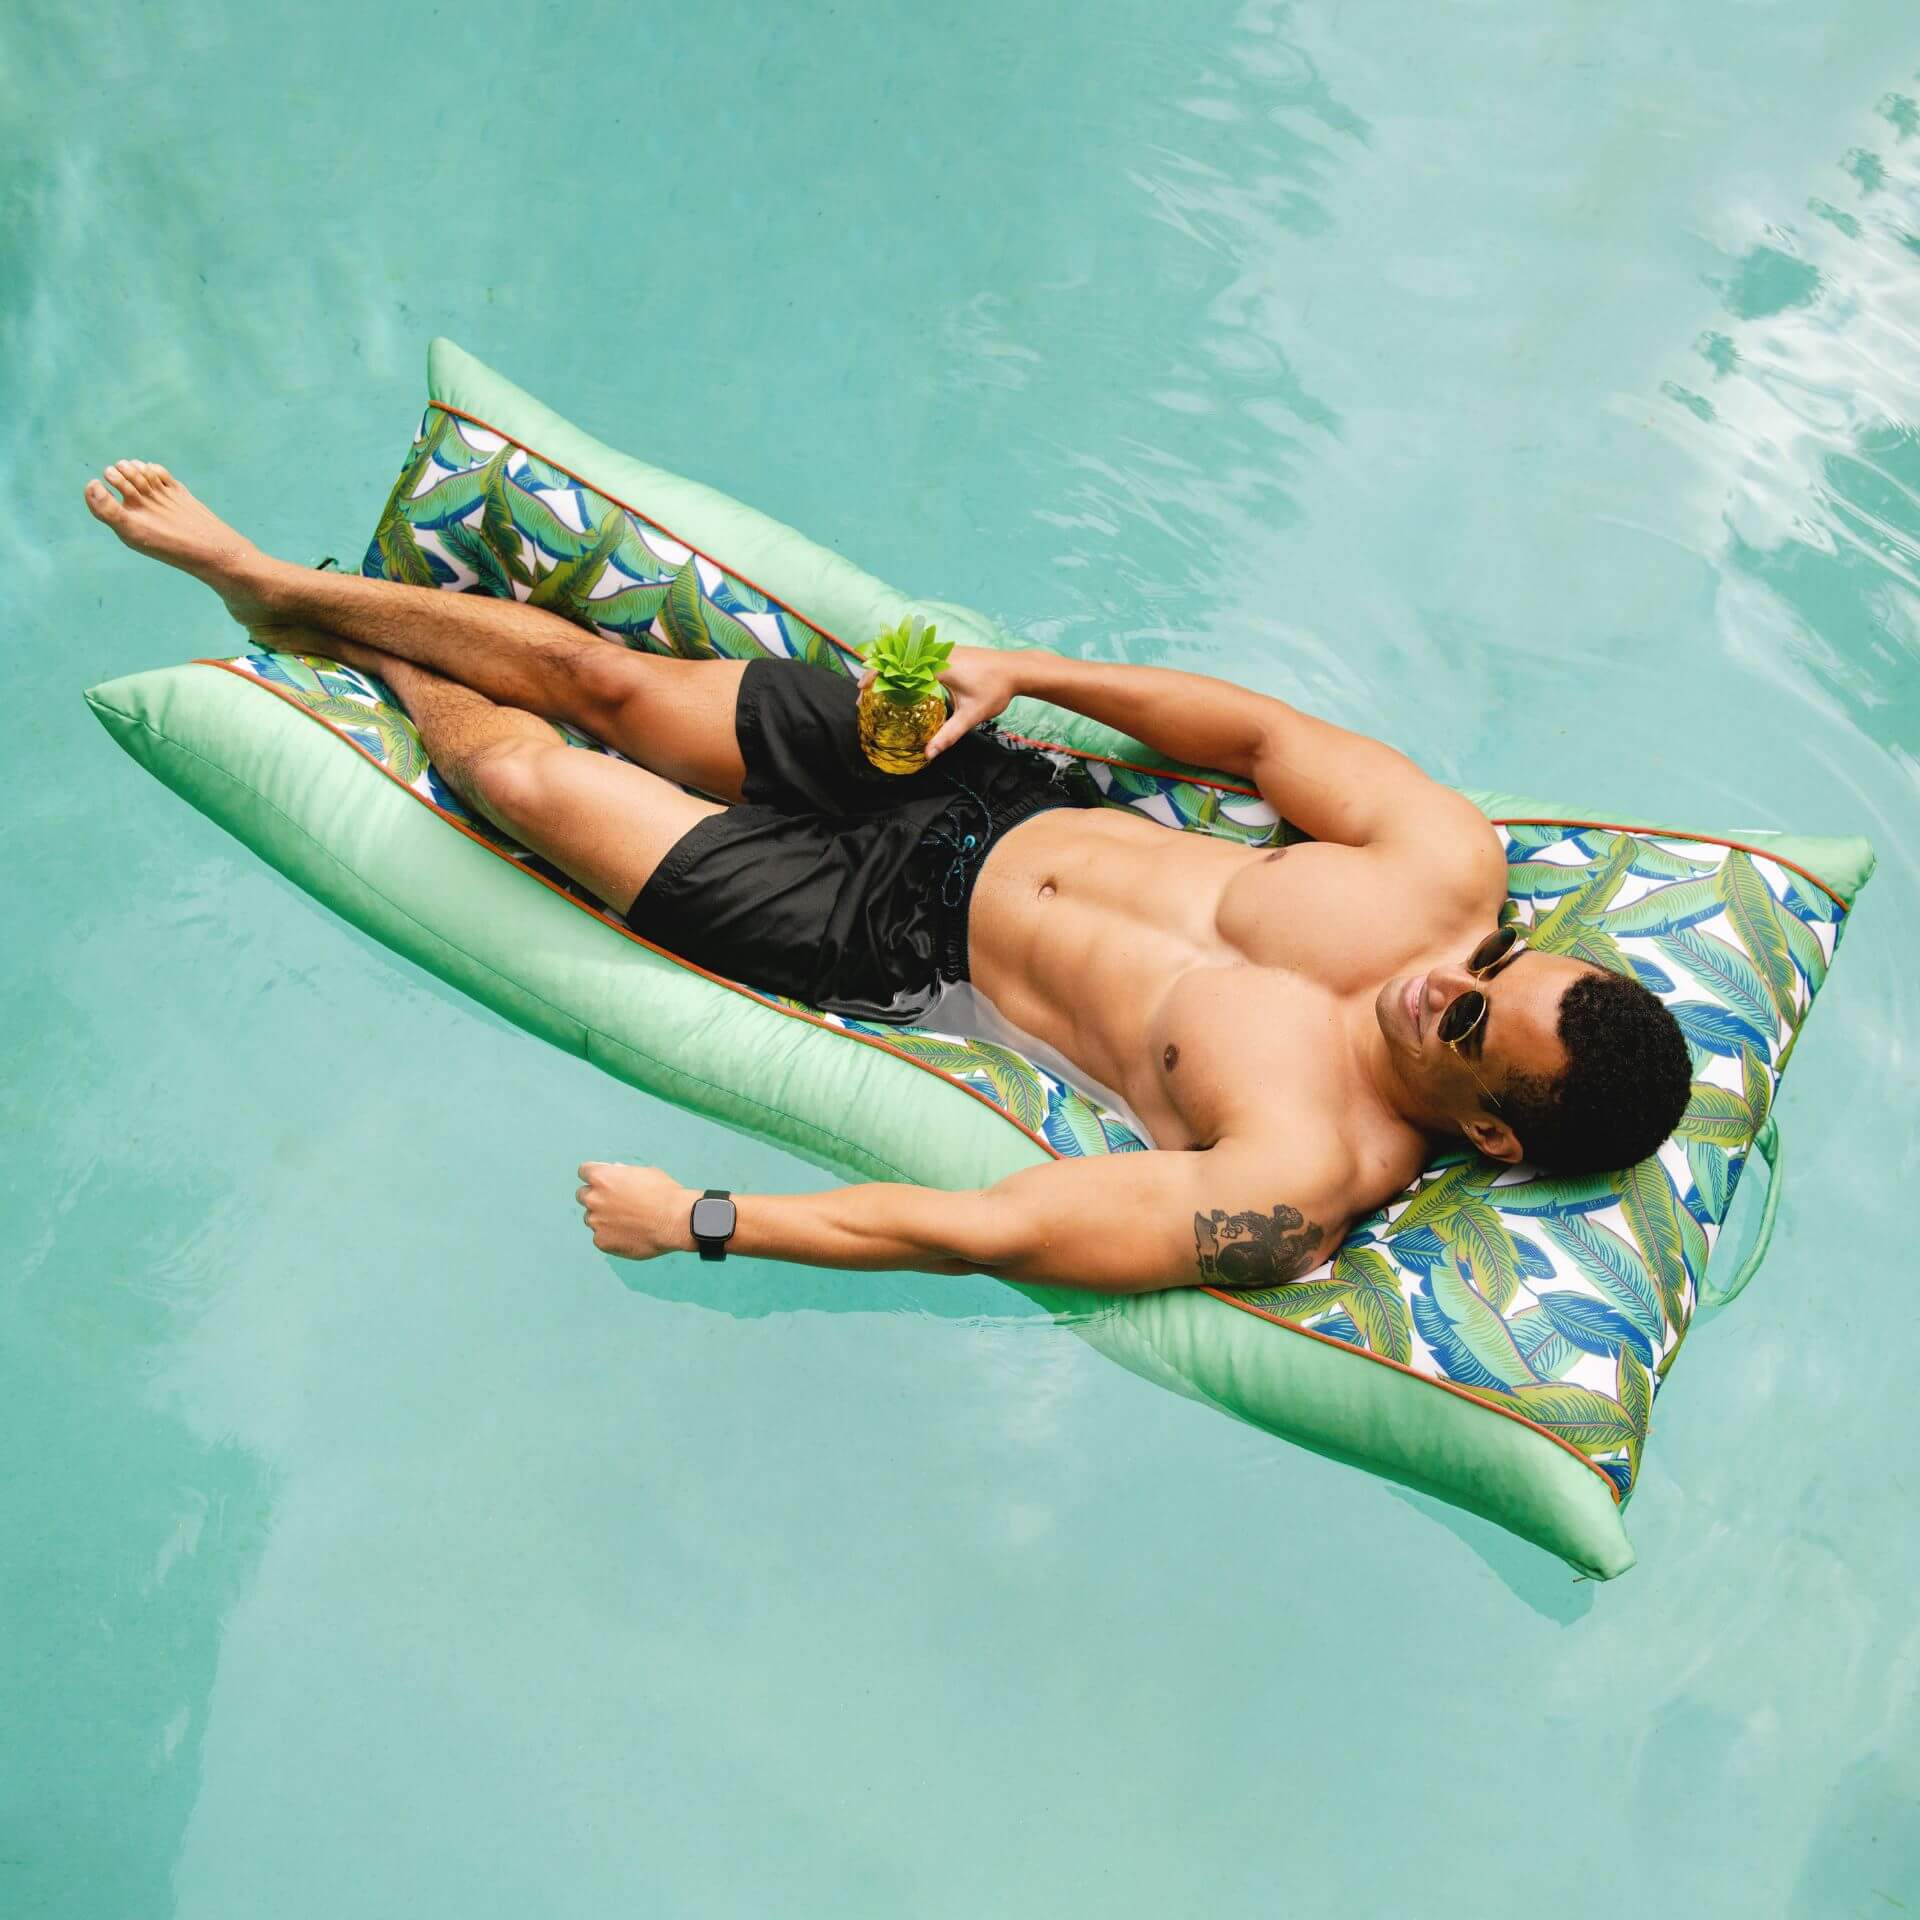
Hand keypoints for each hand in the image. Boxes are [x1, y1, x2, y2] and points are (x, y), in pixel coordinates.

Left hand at [575, 1162, 695, 1259]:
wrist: (676, 1221)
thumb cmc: (664, 1194)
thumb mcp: (644, 1172)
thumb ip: (622, 1174)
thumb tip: (614, 1175)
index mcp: (602, 1177)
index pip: (584, 1171)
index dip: (595, 1175)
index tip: (603, 1182)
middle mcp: (594, 1198)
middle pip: (583, 1195)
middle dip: (596, 1197)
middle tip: (615, 1203)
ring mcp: (596, 1221)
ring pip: (591, 1218)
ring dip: (603, 1218)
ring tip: (627, 1221)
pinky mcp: (601, 1241)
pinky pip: (601, 1236)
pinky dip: (611, 1235)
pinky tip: (630, 1234)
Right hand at [858, 644, 1026, 760]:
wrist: (1017, 669)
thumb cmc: (996, 689)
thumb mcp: (971, 715)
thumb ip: (948, 735)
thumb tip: (929, 754)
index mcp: (937, 665)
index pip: (897, 668)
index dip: (875, 678)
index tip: (861, 692)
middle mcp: (936, 653)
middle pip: (896, 659)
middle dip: (876, 675)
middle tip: (864, 696)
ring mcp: (942, 650)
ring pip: (906, 656)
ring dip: (890, 670)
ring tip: (876, 690)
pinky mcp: (948, 652)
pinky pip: (919, 656)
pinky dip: (904, 667)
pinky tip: (901, 683)